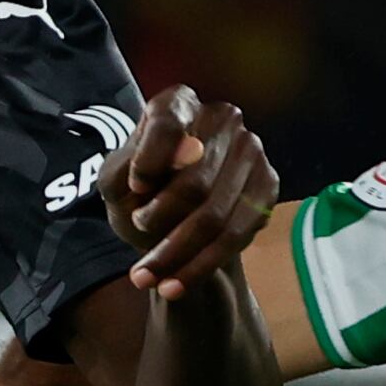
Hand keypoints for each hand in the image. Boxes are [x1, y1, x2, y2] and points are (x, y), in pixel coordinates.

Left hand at [101, 85, 280, 299]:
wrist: (170, 225)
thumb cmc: (139, 194)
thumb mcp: (117, 180)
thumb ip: (135, 161)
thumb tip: (192, 150)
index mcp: (179, 102)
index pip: (168, 124)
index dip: (147, 162)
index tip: (132, 192)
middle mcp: (222, 117)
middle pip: (195, 181)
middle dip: (161, 225)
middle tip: (134, 247)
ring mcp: (252, 150)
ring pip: (217, 215)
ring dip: (178, 256)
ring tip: (148, 279)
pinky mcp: (268, 185)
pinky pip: (239, 233)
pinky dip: (204, 264)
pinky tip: (177, 283)